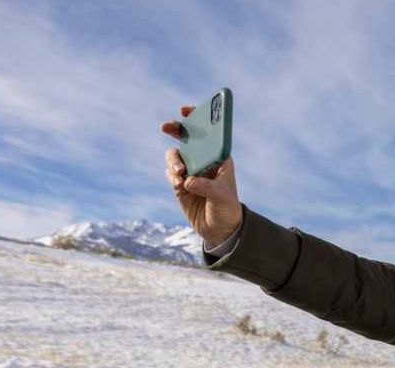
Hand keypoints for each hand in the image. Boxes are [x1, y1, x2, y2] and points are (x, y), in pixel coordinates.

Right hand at [161, 104, 241, 246]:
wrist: (220, 229)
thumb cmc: (227, 209)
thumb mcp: (222, 197)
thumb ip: (207, 187)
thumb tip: (188, 181)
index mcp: (219, 158)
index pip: (210, 133)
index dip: (198, 118)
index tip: (186, 110)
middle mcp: (204, 161)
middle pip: (186, 139)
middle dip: (176, 130)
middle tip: (167, 126)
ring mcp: (191, 171)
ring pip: (175, 156)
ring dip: (174, 161)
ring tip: (180, 173)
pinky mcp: (180, 184)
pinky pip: (170, 173)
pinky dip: (172, 176)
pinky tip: (179, 184)